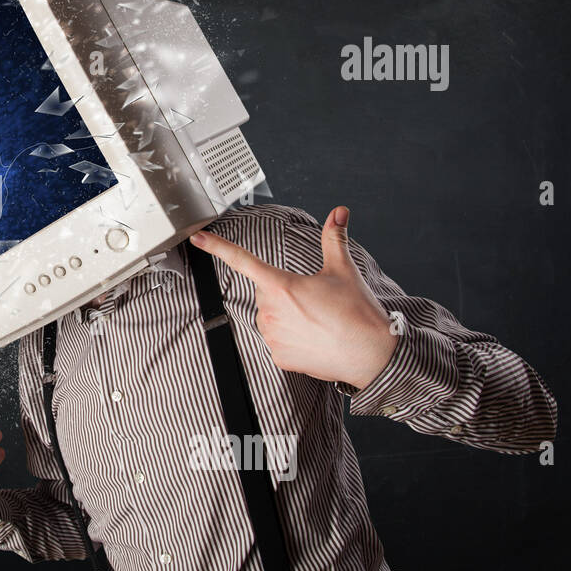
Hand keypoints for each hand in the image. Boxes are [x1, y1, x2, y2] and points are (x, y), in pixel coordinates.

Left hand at [188, 206, 397, 390]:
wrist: (372, 355)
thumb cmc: (358, 314)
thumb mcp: (344, 270)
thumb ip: (334, 238)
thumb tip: (338, 213)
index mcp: (282, 286)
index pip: (243, 260)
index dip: (217, 247)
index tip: (198, 239)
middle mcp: (271, 312)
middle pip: (266, 292)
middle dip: (284, 291)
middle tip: (313, 298)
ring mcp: (273, 337)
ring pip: (270, 317)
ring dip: (287, 315)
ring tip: (317, 320)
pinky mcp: (279, 357)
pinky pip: (278, 340)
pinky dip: (292, 337)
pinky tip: (313, 337)